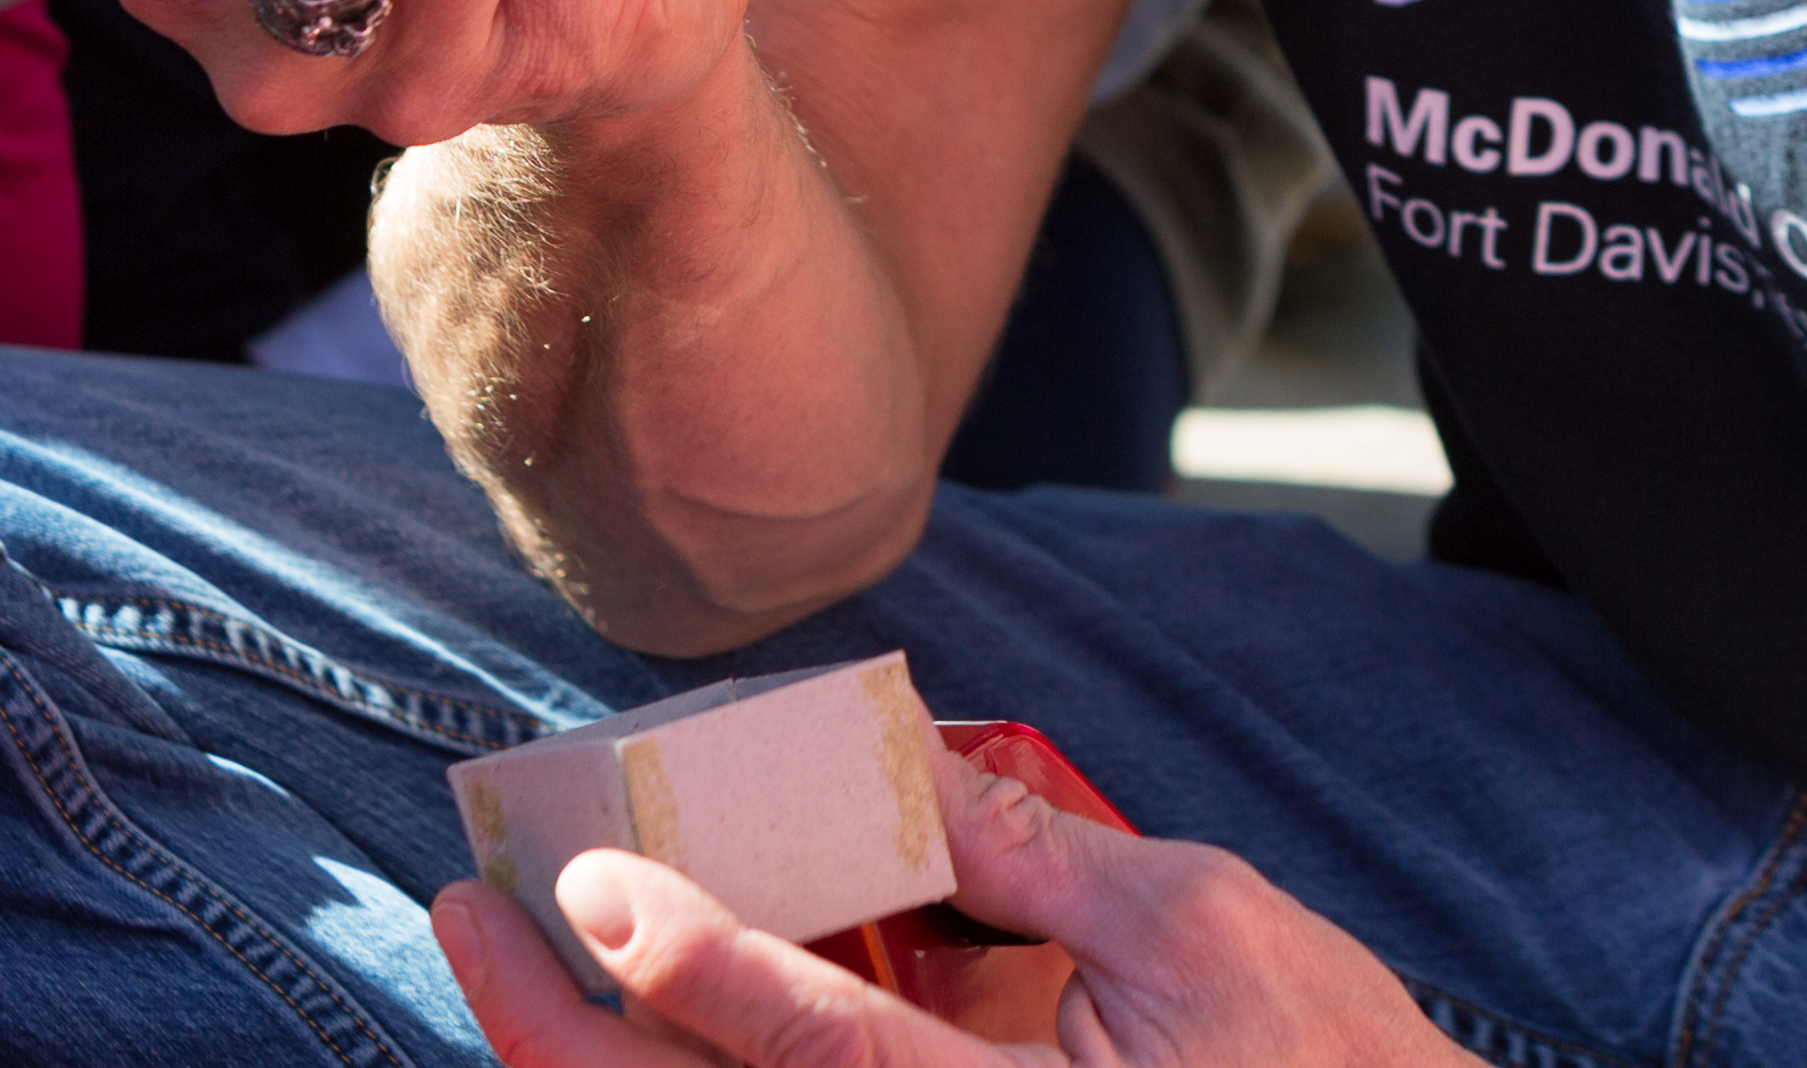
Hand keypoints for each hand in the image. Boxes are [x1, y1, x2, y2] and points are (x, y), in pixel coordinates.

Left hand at [432, 743, 1472, 1067]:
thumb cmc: (1329, 1064)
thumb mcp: (1195, 923)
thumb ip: (1025, 856)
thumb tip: (884, 768)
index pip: (823, 1058)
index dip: (693, 969)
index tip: (590, 891)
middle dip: (564, 1038)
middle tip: (477, 922)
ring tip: (519, 963)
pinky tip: (626, 1028)